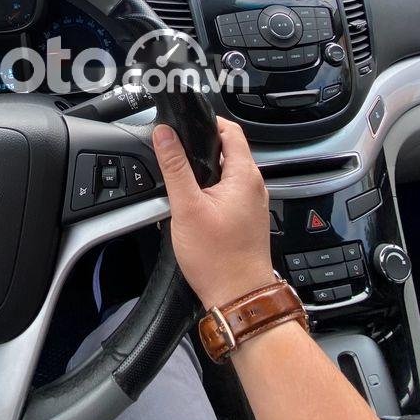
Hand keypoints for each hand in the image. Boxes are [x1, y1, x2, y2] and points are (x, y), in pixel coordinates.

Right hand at [152, 117, 274, 308]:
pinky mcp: (247, 218)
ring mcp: (253, 203)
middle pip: (229, 150)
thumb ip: (175, 167)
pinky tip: (195, 204)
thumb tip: (164, 135)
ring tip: (182, 180)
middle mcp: (254, 186)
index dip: (207, 122)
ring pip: (228, 172)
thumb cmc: (218, 259)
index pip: (230, 130)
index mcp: (244, 175)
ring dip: (206, 170)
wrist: (237, 297)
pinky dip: (212, 190)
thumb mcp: (187, 207)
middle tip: (177, 153)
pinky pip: (230, 192)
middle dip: (202, 148)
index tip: (185, 125)